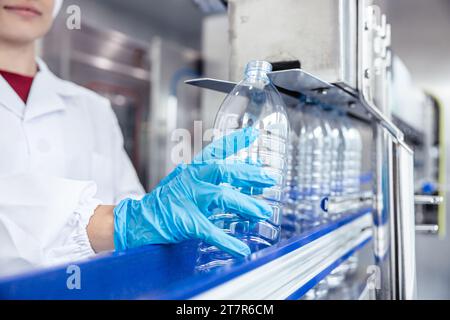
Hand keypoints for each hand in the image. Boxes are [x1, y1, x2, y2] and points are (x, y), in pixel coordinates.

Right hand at [113, 127, 275, 256]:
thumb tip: (240, 174)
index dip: (235, 141)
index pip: (215, 150)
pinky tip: (241, 249)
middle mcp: (190, 179)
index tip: (254, 133)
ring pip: (222, 197)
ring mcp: (188, 200)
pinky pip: (211, 231)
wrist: (138, 219)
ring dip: (245, 204)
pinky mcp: (185, 222)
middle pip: (224, 170)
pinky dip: (228, 241)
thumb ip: (209, 179)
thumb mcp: (186, 182)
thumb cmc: (166, 202)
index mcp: (192, 170)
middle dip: (249, 174)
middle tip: (270, 178)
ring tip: (263, 212)